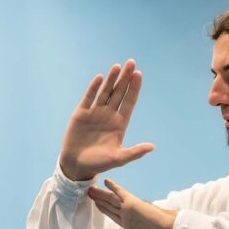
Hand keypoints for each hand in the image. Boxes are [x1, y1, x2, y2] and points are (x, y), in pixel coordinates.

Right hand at [60, 59, 154, 180]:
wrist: (76, 165)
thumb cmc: (99, 163)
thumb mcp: (119, 159)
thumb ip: (134, 152)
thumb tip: (152, 147)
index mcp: (120, 123)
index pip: (129, 102)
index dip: (134, 88)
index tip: (139, 75)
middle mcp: (109, 115)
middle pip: (119, 92)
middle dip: (125, 78)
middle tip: (131, 62)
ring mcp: (95, 113)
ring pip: (105, 92)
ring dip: (111, 79)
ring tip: (118, 66)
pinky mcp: (81, 113)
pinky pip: (89, 97)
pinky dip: (94, 88)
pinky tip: (100, 78)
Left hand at [88, 179, 177, 228]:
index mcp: (129, 225)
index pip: (113, 215)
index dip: (104, 209)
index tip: (95, 204)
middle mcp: (128, 215)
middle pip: (110, 205)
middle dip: (99, 199)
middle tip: (88, 192)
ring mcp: (130, 208)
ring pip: (112, 199)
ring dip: (101, 194)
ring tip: (91, 188)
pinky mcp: (134, 203)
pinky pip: (121, 193)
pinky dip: (113, 187)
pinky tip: (106, 181)